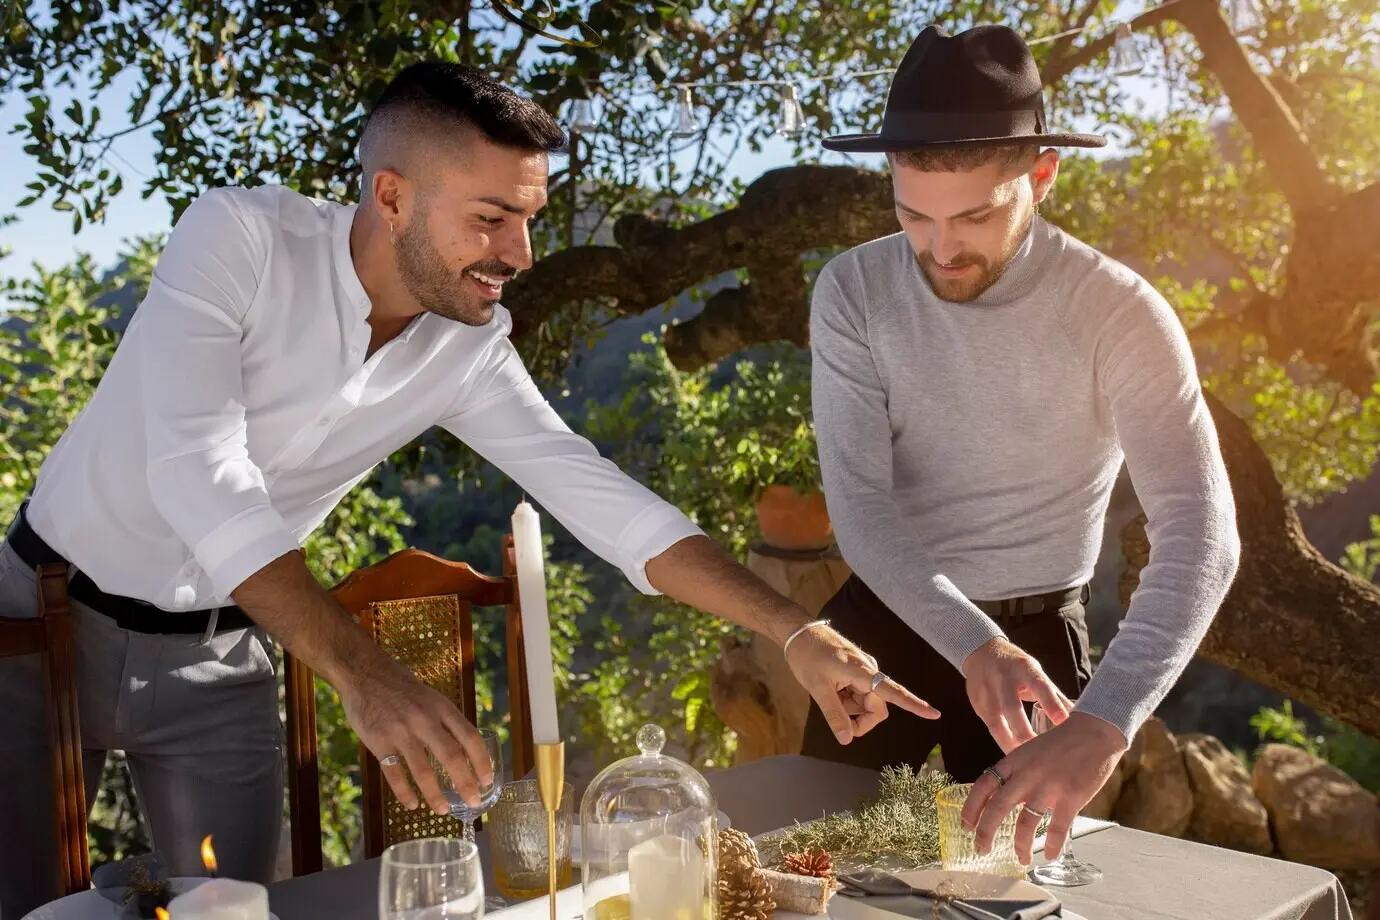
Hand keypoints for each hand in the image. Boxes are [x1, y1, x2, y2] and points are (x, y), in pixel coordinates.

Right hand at [337, 653, 493, 814]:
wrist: (365, 672)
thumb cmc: (402, 688)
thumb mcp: (431, 698)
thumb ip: (446, 722)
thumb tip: (466, 751)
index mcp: (442, 708)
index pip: (470, 737)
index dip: (481, 761)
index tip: (487, 780)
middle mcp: (425, 719)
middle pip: (452, 757)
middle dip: (465, 783)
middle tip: (474, 802)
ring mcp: (401, 731)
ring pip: (423, 771)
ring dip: (435, 795)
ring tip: (443, 810)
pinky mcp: (379, 741)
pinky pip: (394, 774)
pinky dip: (404, 793)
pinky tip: (412, 804)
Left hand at [783, 623, 939, 743]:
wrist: (798, 633)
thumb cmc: (806, 657)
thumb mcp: (817, 689)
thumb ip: (834, 715)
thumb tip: (847, 740)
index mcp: (861, 672)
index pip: (892, 692)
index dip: (914, 705)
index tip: (934, 714)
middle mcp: (869, 671)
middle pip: (877, 707)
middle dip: (859, 717)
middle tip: (836, 717)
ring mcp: (864, 671)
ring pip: (866, 702)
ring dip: (850, 707)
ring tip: (830, 692)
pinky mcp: (858, 672)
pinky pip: (859, 694)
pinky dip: (847, 698)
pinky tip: (832, 688)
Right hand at [961, 637, 1072, 752]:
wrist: (983, 652)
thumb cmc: (1018, 668)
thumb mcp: (1037, 674)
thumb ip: (1055, 695)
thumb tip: (1080, 715)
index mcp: (1025, 669)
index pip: (1040, 686)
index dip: (1050, 703)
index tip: (1062, 721)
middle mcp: (1004, 677)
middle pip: (1012, 707)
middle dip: (1023, 731)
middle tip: (1038, 752)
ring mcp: (987, 689)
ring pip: (996, 720)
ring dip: (1009, 740)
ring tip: (1023, 759)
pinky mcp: (976, 701)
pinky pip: (988, 725)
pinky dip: (1000, 740)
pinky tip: (1010, 753)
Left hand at [961, 712, 1124, 862]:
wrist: (1094, 732)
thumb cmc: (1062, 742)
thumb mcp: (1030, 750)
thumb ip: (1017, 771)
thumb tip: (1002, 794)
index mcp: (1014, 761)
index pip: (983, 785)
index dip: (971, 808)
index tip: (965, 825)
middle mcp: (1026, 775)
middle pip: (997, 808)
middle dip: (986, 833)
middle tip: (981, 849)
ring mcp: (1048, 786)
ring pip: (1026, 823)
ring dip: (1021, 846)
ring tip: (1021, 859)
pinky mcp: (1071, 797)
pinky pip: (1057, 829)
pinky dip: (1052, 846)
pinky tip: (1049, 855)